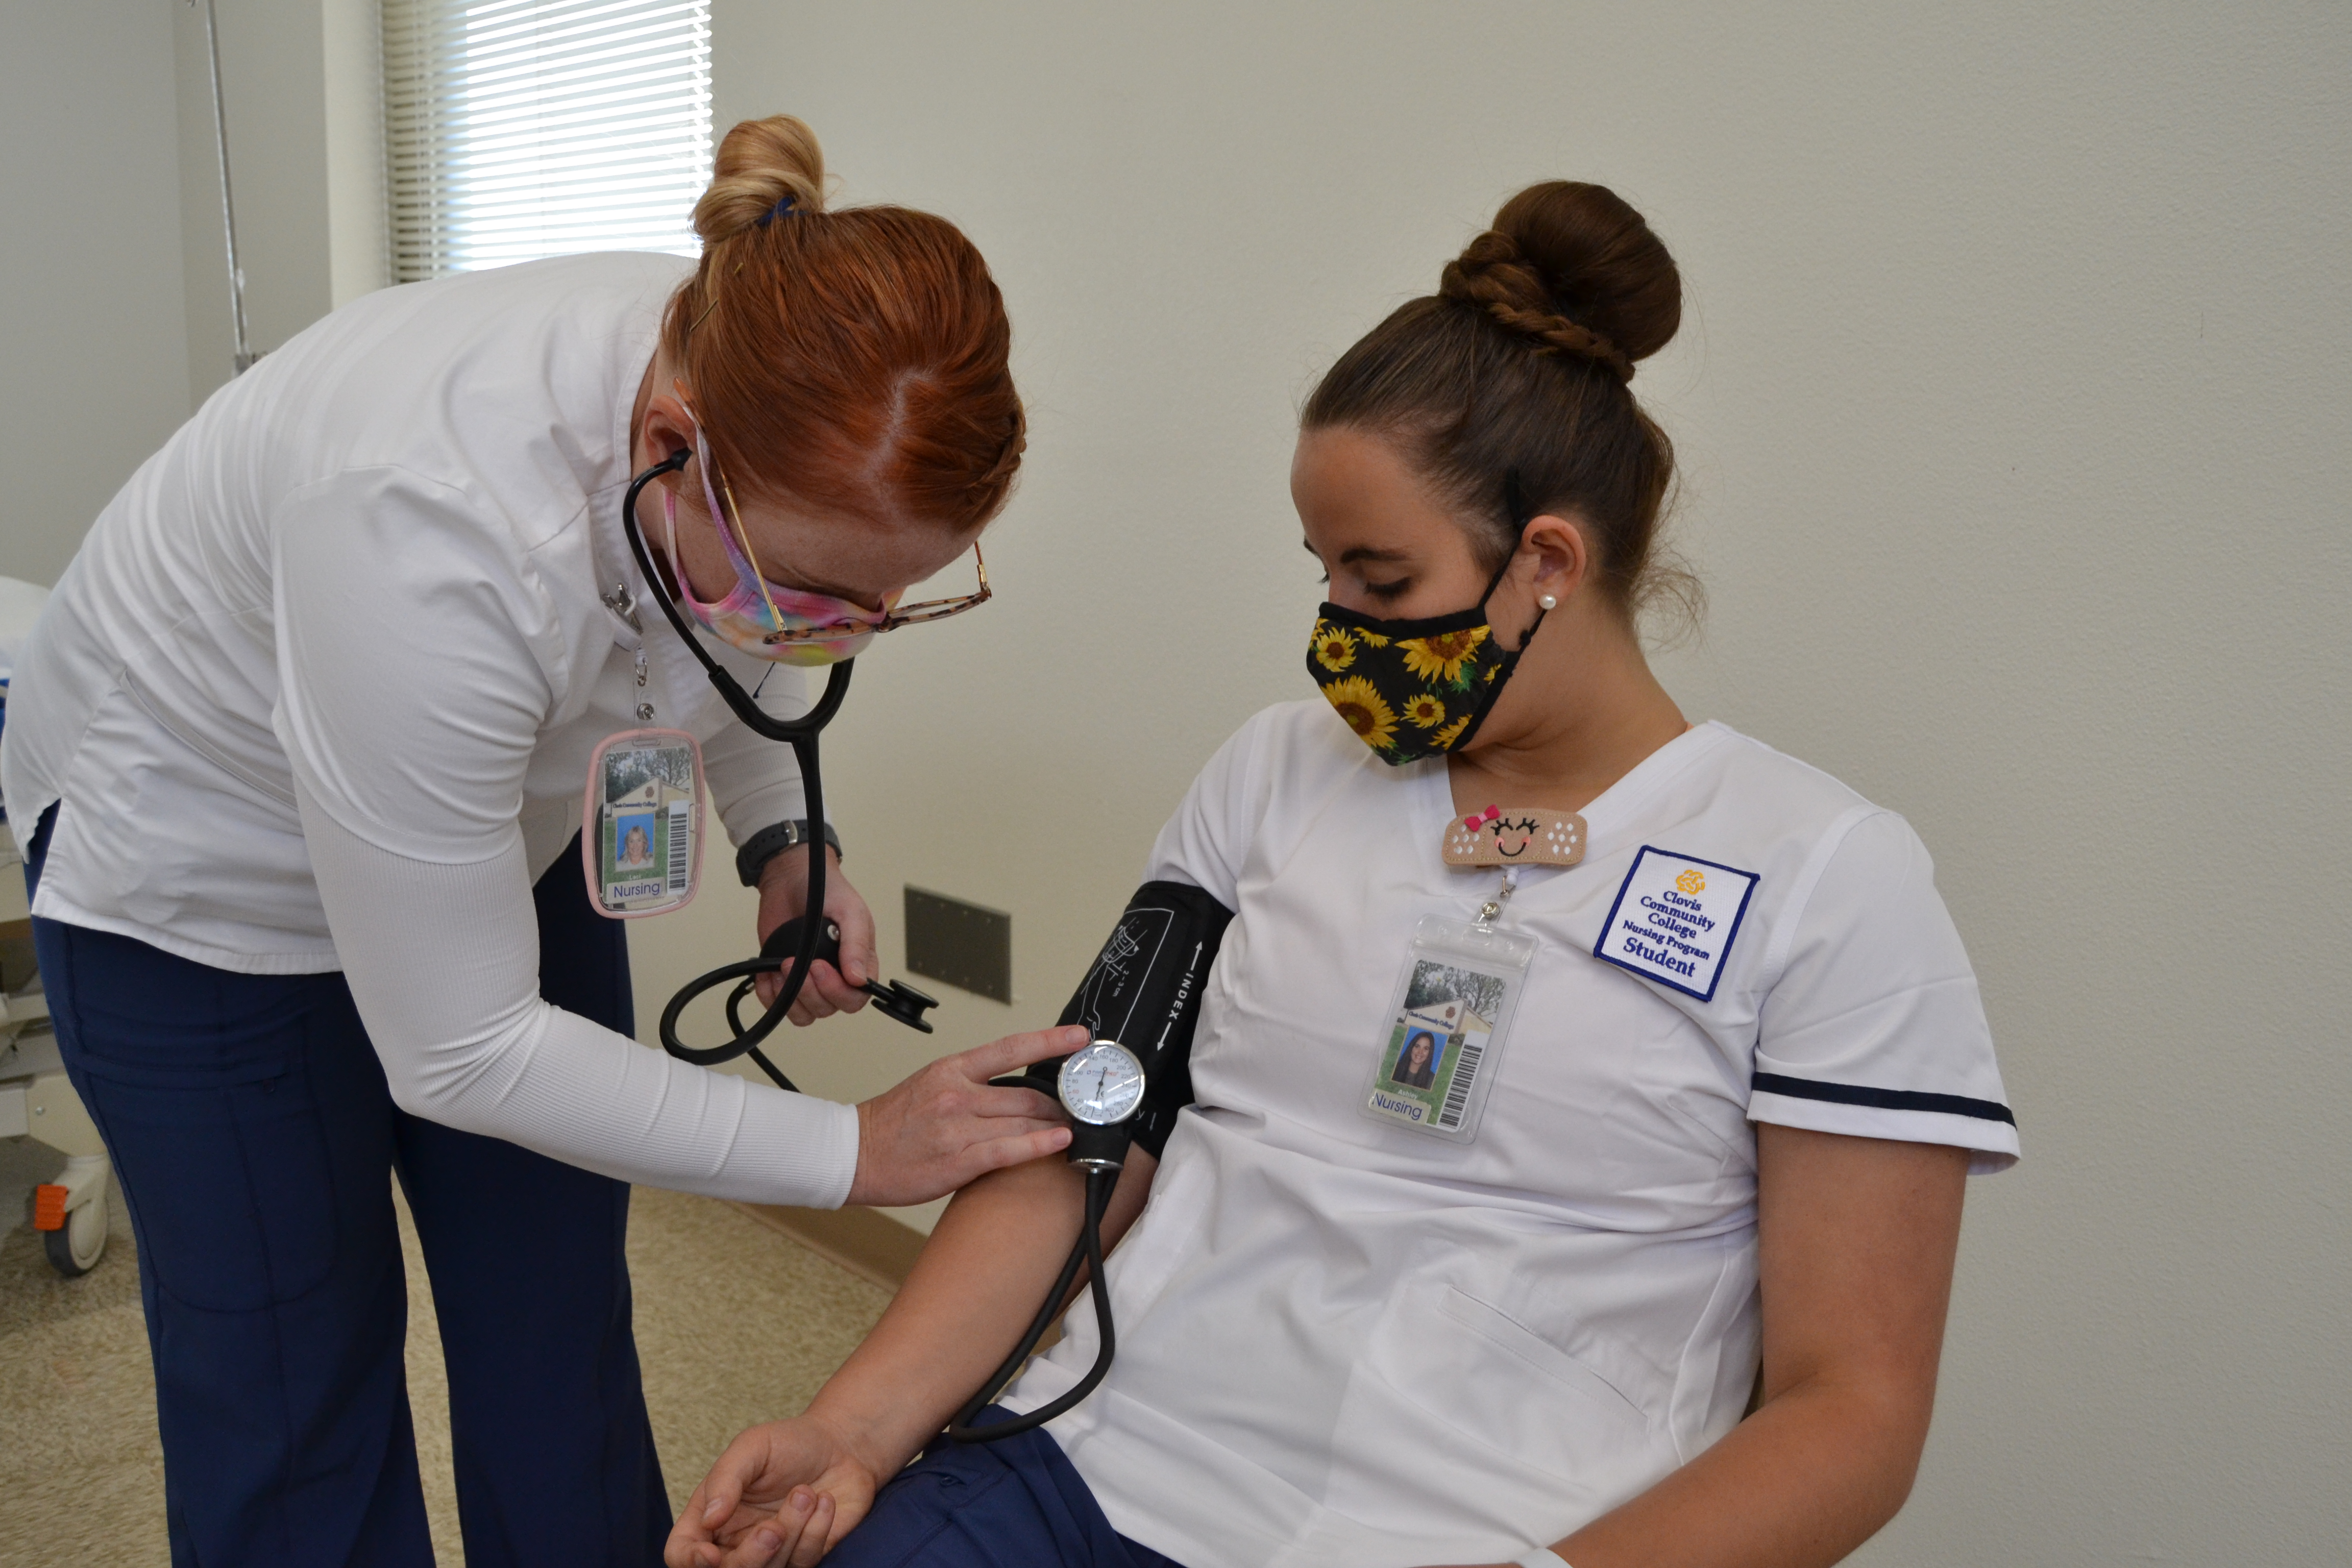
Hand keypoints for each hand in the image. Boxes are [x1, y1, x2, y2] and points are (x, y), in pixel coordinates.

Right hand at [664, 1414, 879, 1567]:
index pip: (682, 1552)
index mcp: (710, 1516)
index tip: (711, 1555)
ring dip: (791, 1533)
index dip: (689, 1561)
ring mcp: (771, 1553)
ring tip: (805, 1493)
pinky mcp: (804, 1556)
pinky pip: (805, 1562)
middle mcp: (736, 1541)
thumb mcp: (752, 1447)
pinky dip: (817, 1531)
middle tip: (774, 1528)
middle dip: (752, 1557)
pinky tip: (824, 1501)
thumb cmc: (788, 1443)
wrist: (840, 1445)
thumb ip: (726, 1479)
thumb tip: (709, 1519)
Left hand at [754, 846, 874, 1022]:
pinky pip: (779, 1006)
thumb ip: (857, 944)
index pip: (856, 998)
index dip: (837, 991)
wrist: (791, 879)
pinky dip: (770, 995)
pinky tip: (769, 974)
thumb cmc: (827, 891)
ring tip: (782, 965)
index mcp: (860, 964)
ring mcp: (809, 980)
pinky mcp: (784, 980)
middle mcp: (836, 977)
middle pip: (829, 1008)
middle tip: (797, 961)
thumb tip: (859, 979)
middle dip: (810, 990)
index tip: (819, 966)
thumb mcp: (850, 911)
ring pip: (805, 1013)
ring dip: (790, 996)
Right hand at [846, 1026, 1079, 1206]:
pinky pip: (1007, 1150)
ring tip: (1078, 1125)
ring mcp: (957, 1127)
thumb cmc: (893, 1123)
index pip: (1011, 1048)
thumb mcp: (931, 1085)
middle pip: (1026, 1093)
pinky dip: (1038, 1146)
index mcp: (952, 1069)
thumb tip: (1017, 1091)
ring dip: (1056, 1124)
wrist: (854, 1153)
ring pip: (1023, 1121)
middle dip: (1060, 1100)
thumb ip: (973, 1084)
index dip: (1050, 1040)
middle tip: (1082, 1103)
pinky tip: (1059, 1142)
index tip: (1079, 1037)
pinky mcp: (957, 1160)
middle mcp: (957, 1094)